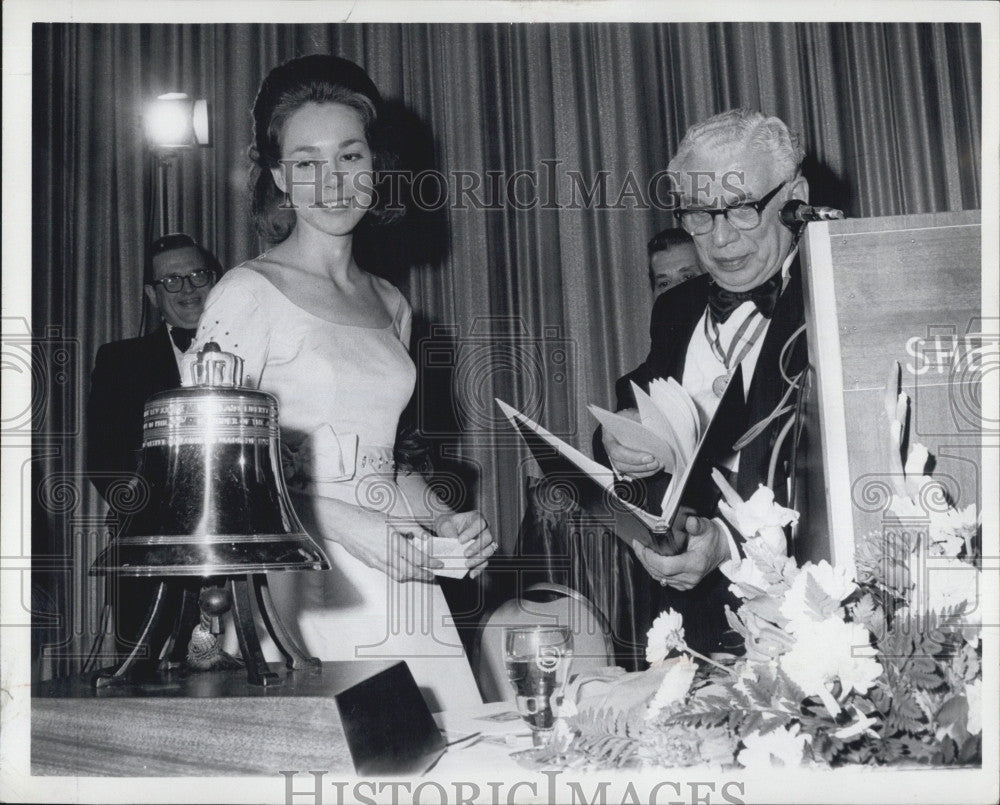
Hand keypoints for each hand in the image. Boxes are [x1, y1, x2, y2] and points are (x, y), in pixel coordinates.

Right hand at [302, 494, 443, 581]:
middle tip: (432, 575)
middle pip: (411, 571)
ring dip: (412, 577)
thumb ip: (412, 528)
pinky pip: (389, 572)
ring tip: (420, 574)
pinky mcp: (371, 564)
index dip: (431, 563)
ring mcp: (378, 562)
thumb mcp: (393, 519)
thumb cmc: (367, 518)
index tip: (438, 565)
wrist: (344, 524)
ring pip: (400, 576)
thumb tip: (426, 537)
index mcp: (394, 542)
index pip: (418, 557)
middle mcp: (387, 555)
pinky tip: (404, 569)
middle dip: (424, 575)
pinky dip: (399, 573)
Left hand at [434, 510, 496, 579]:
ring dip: (479, 559)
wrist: (448, 531)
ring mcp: (486, 542)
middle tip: (465, 554)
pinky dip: (479, 569)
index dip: (472, 532)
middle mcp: (484, 529)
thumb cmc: (447, 525)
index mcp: (476, 518)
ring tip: (466, 564)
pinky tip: (471, 574)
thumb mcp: (444, 524)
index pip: (480, 523)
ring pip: (490, 550)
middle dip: (477, 547)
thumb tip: (454, 541)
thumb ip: (448, 530)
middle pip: (488, 538)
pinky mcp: (483, 553)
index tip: (460, 541)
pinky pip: (485, 562)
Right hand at [601, 408, 662, 477]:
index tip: (650, 456)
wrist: (629, 419)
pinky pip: (633, 473)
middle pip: (621, 464)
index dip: (632, 457)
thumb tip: (655, 431)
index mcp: (609, 436)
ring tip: (658, 465)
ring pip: (627, 470)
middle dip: (640, 466)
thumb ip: (641, 421)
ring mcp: (617, 458)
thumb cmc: (629, 417)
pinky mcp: (625, 463)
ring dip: (644, 470)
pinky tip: (656, 468)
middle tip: (656, 462)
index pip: (616, 451)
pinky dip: (645, 472)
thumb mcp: (633, 414)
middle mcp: (610, 449)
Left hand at [632, 515, 730, 590]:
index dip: (651, 558)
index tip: (642, 546)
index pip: (666, 566)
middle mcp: (690, 577)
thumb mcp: (706, 527)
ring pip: (659, 578)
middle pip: (659, 573)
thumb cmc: (713, 537)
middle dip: (645, 559)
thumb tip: (691, 522)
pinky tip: (649, 559)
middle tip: (637, 545)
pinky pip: (664, 579)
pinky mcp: (683, 584)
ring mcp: (687, 583)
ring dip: (647, 565)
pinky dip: (654, 570)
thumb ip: (697, 525)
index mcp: (695, 564)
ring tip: (640, 550)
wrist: (723, 549)